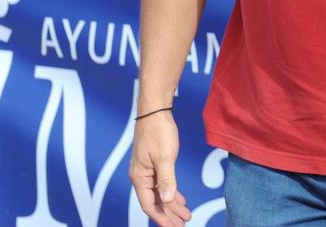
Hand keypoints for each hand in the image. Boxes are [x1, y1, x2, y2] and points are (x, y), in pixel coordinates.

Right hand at [129, 111, 191, 226]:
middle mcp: (141, 176)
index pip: (150, 205)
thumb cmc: (158, 131)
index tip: (175, 226)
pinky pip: (162, 184)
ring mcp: (147, 170)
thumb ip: (167, 179)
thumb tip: (169, 200)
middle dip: (169, 214)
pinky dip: (171, 192)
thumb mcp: (165, 157)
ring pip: (160, 193)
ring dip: (172, 205)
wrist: (155, 111)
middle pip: (155, 202)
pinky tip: (179, 199)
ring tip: (186, 215)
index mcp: (140, 177)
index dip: (162, 217)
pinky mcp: (154, 164)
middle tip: (183, 224)